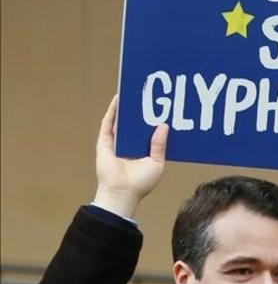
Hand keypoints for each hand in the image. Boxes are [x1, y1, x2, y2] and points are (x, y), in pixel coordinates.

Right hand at [93, 95, 168, 218]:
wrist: (122, 191)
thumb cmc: (141, 182)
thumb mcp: (156, 162)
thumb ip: (160, 145)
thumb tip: (164, 125)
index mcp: (143, 151)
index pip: (149, 132)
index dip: (155, 120)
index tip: (165, 107)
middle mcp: (130, 145)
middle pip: (136, 124)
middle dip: (142, 111)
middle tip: (151, 95)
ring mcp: (117, 142)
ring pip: (122, 121)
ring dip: (128, 108)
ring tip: (136, 92)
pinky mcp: (105, 141)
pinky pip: (108, 122)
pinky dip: (113, 110)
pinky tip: (118, 99)